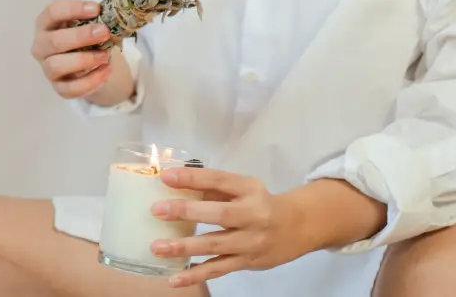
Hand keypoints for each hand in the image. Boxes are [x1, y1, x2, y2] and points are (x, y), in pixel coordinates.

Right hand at [31, 0, 111, 98]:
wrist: (87, 64)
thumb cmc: (84, 37)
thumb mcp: (88, 24)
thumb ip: (96, 20)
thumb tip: (113, 16)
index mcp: (46, 24)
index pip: (53, 12)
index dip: (74, 9)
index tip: (96, 9)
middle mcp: (41, 46)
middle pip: (55, 41)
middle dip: (82, 36)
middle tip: (105, 32)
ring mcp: (47, 68)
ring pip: (57, 66)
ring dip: (84, 60)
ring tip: (105, 55)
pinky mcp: (58, 87)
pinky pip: (71, 89)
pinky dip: (91, 81)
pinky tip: (107, 71)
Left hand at [149, 168, 312, 287]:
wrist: (298, 227)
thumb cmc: (260, 202)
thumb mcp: (244, 187)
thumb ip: (214, 188)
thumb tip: (176, 184)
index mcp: (249, 189)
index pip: (219, 180)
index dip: (193, 178)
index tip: (166, 176)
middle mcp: (253, 214)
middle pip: (219, 214)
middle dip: (187, 212)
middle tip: (157, 210)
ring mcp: (250, 241)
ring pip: (216, 245)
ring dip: (185, 247)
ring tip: (158, 247)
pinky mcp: (247, 262)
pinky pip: (219, 269)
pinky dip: (196, 275)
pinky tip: (175, 279)